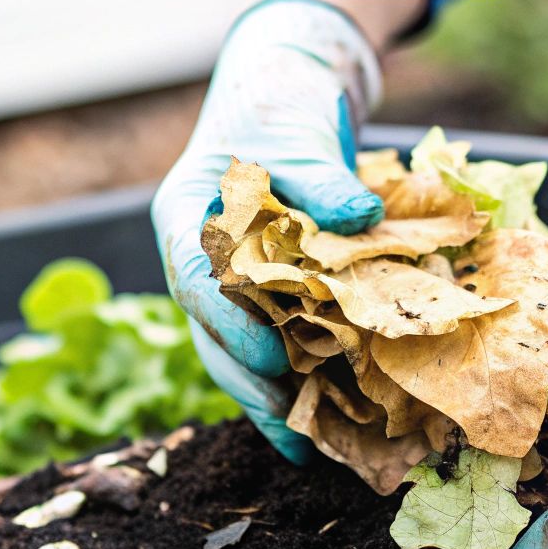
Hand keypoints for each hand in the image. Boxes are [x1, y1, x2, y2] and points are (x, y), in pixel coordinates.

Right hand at [153, 0, 385, 462]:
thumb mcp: (297, 137)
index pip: (193, 278)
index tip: (268, 356)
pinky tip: (315, 428)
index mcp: (184, 216)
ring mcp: (219, 285)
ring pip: (230, 352)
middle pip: (207, 332)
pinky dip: (288, 386)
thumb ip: (321, 179)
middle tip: (288, 420)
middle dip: (246, 381)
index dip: (228, 324)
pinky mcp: (253, 300)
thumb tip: (363, 217)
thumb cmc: (278, 116)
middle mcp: (193, 260)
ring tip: (304, 443)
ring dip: (266, 398)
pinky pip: (263, 349)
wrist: (278, 105)